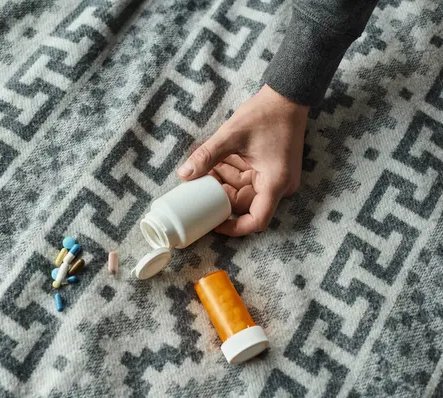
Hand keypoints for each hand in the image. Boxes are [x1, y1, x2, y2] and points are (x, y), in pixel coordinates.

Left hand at [177, 84, 308, 236]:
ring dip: (224, 182)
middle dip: (221, 196)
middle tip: (199, 188)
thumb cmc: (266, 113)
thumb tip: (184, 175)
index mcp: (275, 183)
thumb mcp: (231, 135)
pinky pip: (248, 179)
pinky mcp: (272, 169)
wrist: (288, 95)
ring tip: (205, 169)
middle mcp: (280, 185)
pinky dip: (232, 173)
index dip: (233, 228)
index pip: (256, 220)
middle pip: (246, 204)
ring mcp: (277, 177)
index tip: (213, 225)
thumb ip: (207, 156)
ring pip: (244, 191)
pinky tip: (216, 163)